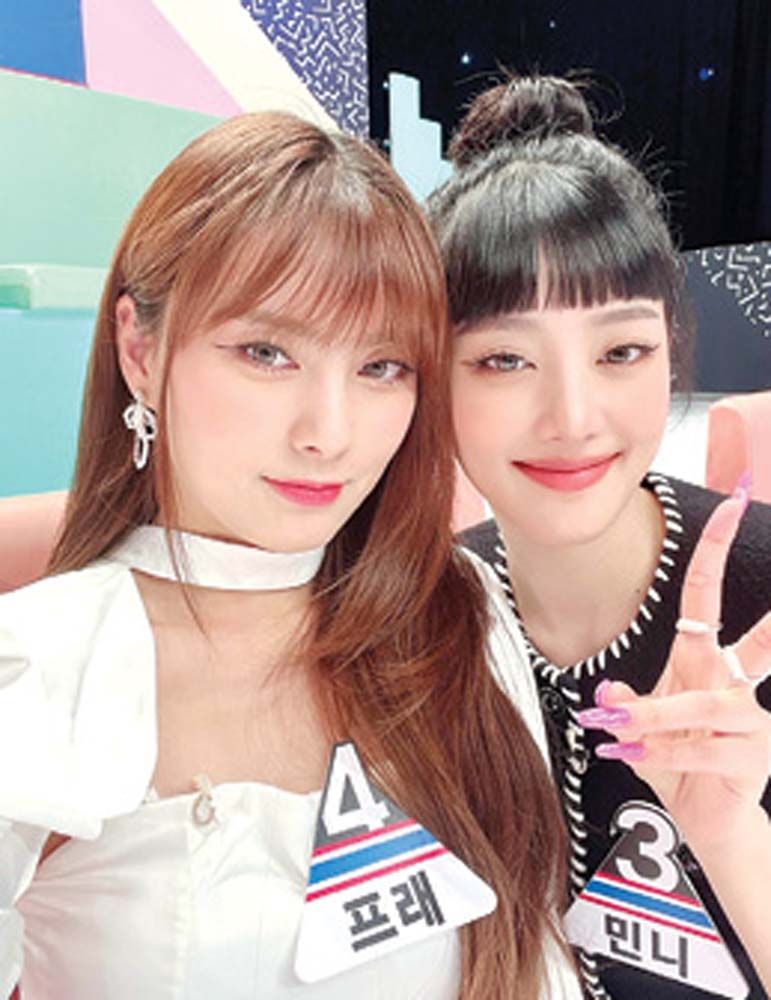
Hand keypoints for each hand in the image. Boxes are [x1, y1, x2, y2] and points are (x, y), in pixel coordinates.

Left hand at [578, 487, 770, 848]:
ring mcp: (752, 716)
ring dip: (651, 716)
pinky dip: (656, 752)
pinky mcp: (752, 754)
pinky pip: (696, 746)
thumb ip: (627, 704)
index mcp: (705, 656)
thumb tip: (607, 696)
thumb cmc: (679, 757)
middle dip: (764, 602)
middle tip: (741, 546)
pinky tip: (627, 754)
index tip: (732, 499)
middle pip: (756, 632)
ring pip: (700, 702)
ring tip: (610, 728)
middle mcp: (737, 678)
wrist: (708, 818)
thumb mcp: (643, 722)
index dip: (717, 546)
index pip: (709, 592)